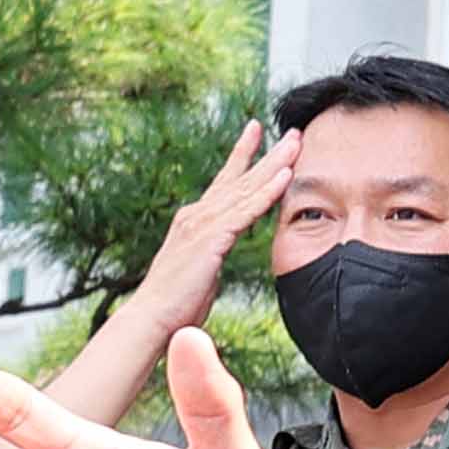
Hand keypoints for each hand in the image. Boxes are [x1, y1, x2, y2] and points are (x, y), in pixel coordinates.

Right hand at [126, 113, 297, 330]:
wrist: (151, 318)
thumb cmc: (175, 303)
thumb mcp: (199, 269)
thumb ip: (211, 254)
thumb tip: (217, 254)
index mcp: (194, 220)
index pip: (225, 182)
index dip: (243, 155)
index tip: (256, 131)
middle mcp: (197, 214)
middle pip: (241, 178)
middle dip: (268, 153)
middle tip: (293, 132)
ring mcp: (202, 224)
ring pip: (246, 188)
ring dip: (274, 164)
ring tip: (296, 143)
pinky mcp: (210, 239)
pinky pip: (245, 211)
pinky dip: (266, 193)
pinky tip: (285, 176)